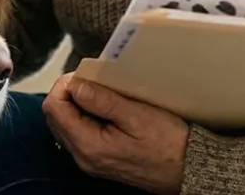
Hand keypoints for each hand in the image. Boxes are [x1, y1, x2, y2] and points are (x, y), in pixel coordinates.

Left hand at [43, 73, 189, 194]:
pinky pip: (79, 133)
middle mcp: (84, 157)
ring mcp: (91, 161)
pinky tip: (104, 107)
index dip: (63, 85)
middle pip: (55, 117)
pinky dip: (84, 116)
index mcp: (89, 146)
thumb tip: (76, 85)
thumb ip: (103, 101)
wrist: (190, 171)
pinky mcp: (100, 160)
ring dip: (76, 104)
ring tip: (99, 91)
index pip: (54, 109)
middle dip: (67, 93)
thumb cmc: (169, 144)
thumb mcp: (137, 116)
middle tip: (91, 79)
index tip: (83, 73)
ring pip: (65, 125)